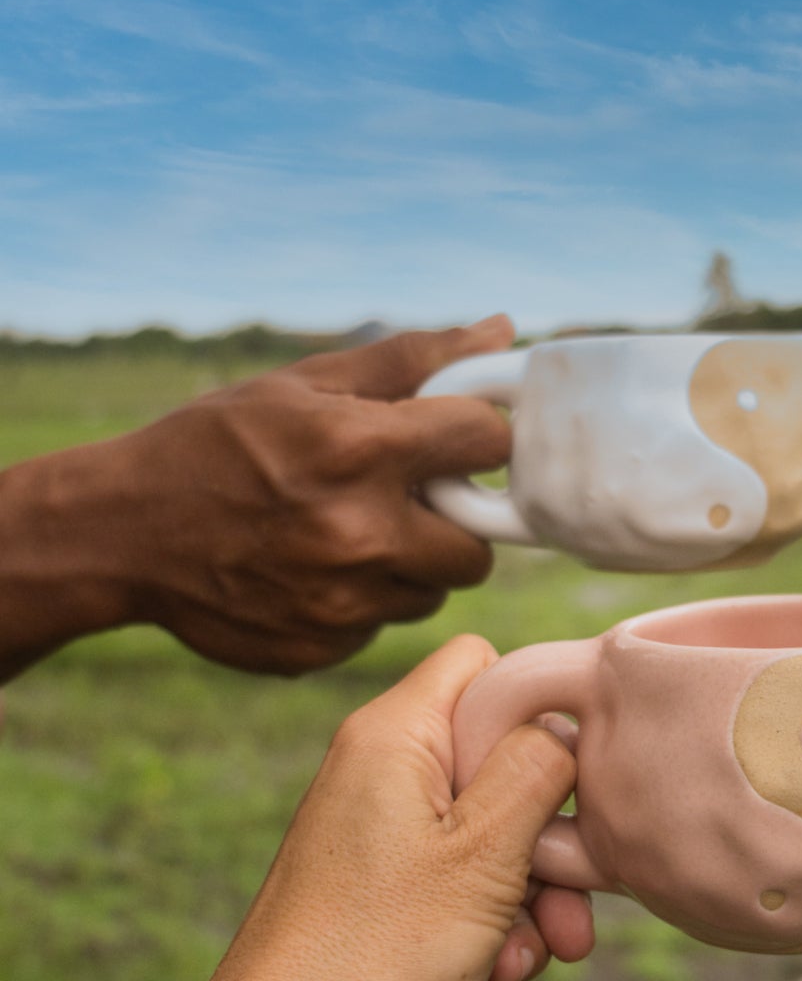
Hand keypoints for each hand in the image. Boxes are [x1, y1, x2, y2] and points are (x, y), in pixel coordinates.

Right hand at [116, 317, 515, 672]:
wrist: (120, 533)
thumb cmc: (215, 444)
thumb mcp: (302, 385)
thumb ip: (411, 360)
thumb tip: (502, 330)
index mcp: (359, 453)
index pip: (489, 444)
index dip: (479, 438)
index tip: (455, 441)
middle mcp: (358, 536)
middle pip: (479, 547)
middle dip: (454, 521)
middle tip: (408, 500)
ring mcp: (340, 605)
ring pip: (432, 592)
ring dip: (410, 564)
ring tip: (351, 532)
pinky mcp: (320, 650)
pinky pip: (381, 627)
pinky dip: (362, 601)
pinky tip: (313, 571)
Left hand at [170, 635, 592, 980]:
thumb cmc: (373, 953)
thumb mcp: (485, 852)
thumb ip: (537, 769)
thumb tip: (565, 722)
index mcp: (394, 735)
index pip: (483, 663)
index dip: (538, 710)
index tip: (569, 782)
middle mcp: (376, 772)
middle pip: (495, 768)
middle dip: (545, 848)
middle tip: (570, 916)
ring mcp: (371, 834)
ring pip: (483, 842)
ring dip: (520, 907)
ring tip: (516, 966)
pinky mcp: (370, 892)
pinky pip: (451, 891)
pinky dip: (476, 936)